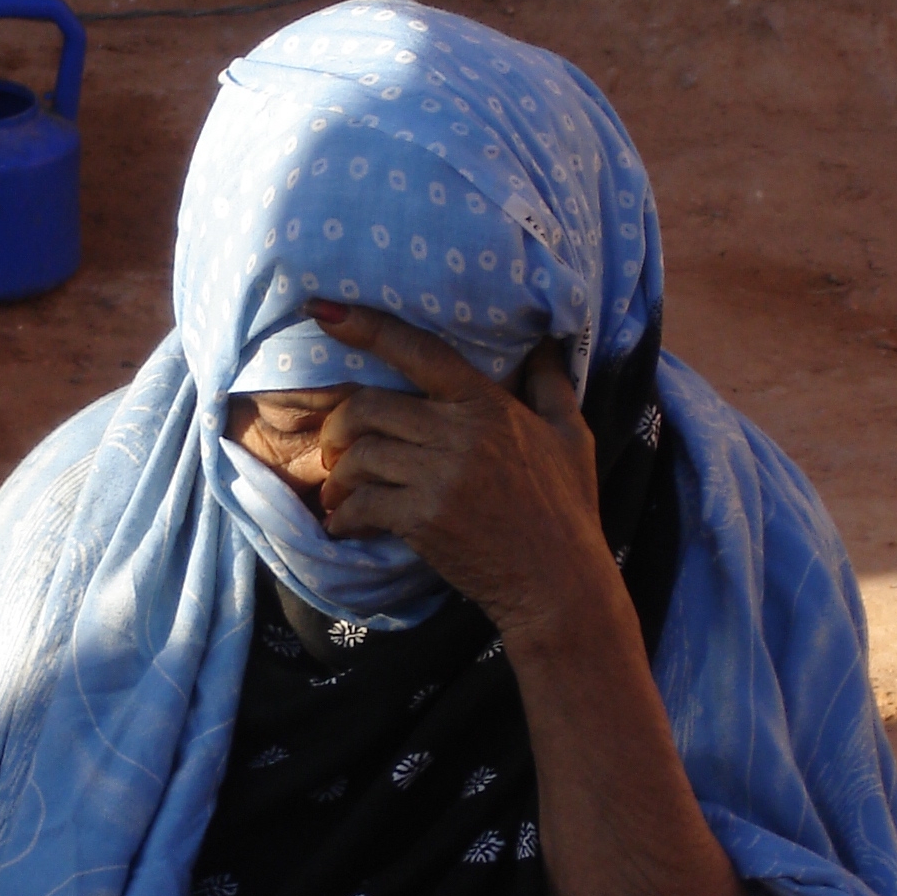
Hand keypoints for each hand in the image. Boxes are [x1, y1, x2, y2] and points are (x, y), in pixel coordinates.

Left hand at [308, 304, 619, 658]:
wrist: (559, 584)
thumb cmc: (568, 510)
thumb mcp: (573, 436)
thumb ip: (551, 385)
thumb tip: (544, 343)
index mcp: (488, 405)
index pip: (420, 351)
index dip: (367, 327)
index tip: (324, 311)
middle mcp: (459, 433)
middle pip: (369, 407)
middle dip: (338, 425)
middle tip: (334, 448)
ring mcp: (439, 477)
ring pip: (360, 455)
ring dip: (338, 474)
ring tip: (337, 490)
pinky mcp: (423, 519)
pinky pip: (362, 503)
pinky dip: (343, 515)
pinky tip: (343, 524)